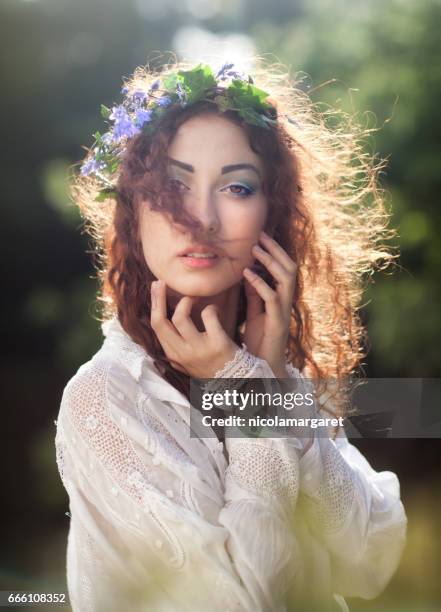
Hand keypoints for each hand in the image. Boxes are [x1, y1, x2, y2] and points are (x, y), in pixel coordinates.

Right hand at [150, 280, 238, 378]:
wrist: (237, 383)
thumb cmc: (211, 367)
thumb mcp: (187, 361)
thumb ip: (176, 345)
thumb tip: (163, 321)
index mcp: (174, 355)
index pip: (155, 327)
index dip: (154, 305)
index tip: (155, 288)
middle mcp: (183, 353)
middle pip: (160, 321)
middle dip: (158, 298)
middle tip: (162, 283)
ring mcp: (199, 350)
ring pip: (180, 316)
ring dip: (186, 301)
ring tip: (194, 299)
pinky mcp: (217, 344)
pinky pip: (208, 315)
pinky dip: (211, 308)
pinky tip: (215, 310)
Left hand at [243, 231, 296, 376]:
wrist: (264, 367)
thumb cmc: (260, 342)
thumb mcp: (254, 314)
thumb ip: (254, 295)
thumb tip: (248, 275)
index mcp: (282, 298)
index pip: (284, 269)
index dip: (275, 252)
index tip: (260, 237)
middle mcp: (286, 302)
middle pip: (290, 268)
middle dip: (276, 250)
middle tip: (260, 235)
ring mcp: (284, 311)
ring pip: (286, 279)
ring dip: (270, 261)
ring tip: (255, 249)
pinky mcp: (277, 321)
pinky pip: (271, 297)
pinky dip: (259, 283)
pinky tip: (247, 273)